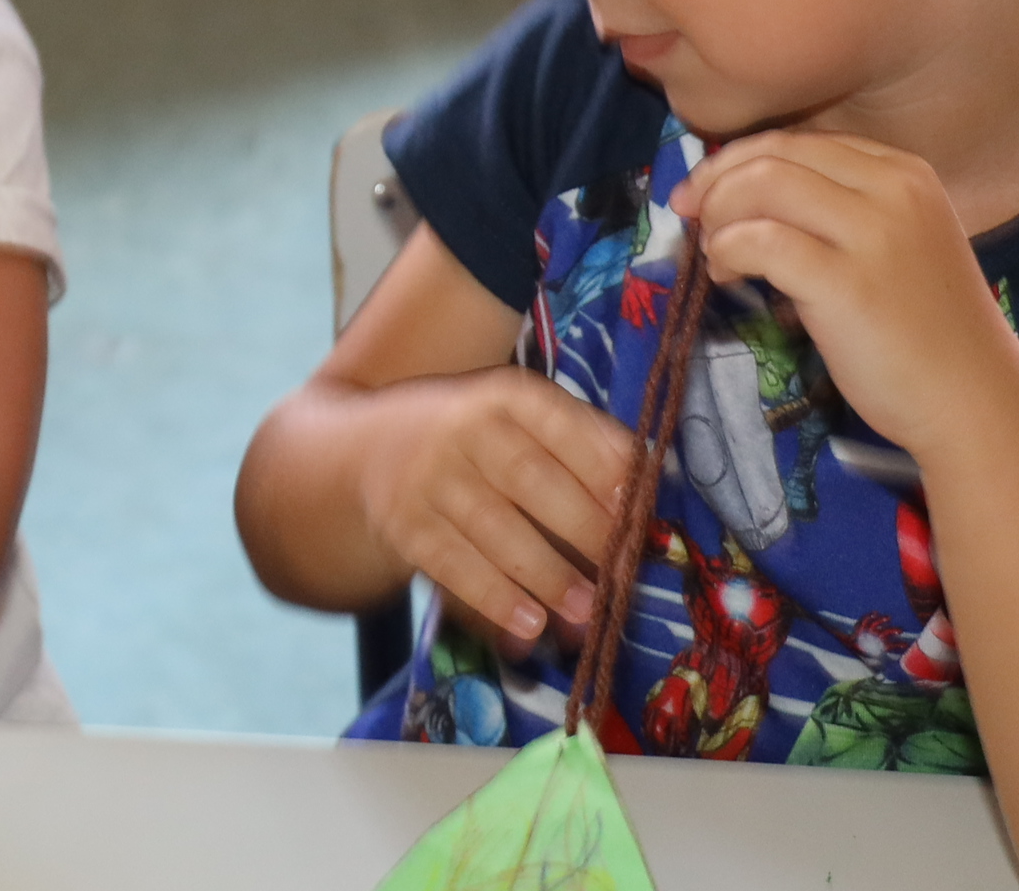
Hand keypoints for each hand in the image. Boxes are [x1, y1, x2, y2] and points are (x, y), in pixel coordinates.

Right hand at [352, 365, 648, 652]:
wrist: (363, 447)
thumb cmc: (474, 438)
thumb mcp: (519, 418)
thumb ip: (582, 442)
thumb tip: (654, 480)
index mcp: (505, 394)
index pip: (560, 423)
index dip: (602, 464)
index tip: (638, 507)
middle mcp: (463, 426)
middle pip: (531, 479)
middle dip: (583, 529)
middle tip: (622, 573)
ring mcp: (429, 476)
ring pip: (495, 529)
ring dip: (547, 575)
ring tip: (588, 611)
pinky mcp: (405, 524)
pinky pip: (454, 565)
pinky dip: (494, 597)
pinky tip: (530, 625)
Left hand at [674, 131, 1018, 463]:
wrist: (974, 400)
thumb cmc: (928, 330)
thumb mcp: (896, 242)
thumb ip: (839, 209)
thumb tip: (744, 192)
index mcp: (903, 171)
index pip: (799, 140)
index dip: (739, 160)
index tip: (705, 190)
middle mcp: (892, 188)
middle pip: (774, 155)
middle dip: (716, 181)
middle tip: (690, 216)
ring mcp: (872, 233)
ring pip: (761, 186)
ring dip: (720, 218)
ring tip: (717, 257)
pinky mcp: (847, 283)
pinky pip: (760, 242)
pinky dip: (727, 252)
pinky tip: (727, 277)